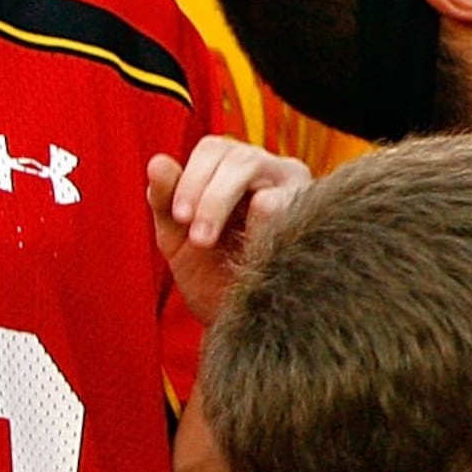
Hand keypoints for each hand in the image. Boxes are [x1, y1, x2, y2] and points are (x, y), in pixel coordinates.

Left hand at [146, 137, 309, 323]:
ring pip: (253, 164)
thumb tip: (157, 162)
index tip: (178, 217)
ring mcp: (297, 188)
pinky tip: (248, 250)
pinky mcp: (314, 210)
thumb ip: (166, 201)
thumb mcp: (178, 239)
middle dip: (204, 194)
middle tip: (194, 236)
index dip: (191, 176)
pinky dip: (253, 223)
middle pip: (235, 155)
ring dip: (217, 202)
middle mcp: (274, 173)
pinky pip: (278, 200)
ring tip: (206, 240)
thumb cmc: (215, 278)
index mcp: (240, 173)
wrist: (244, 322)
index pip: (215, 148)